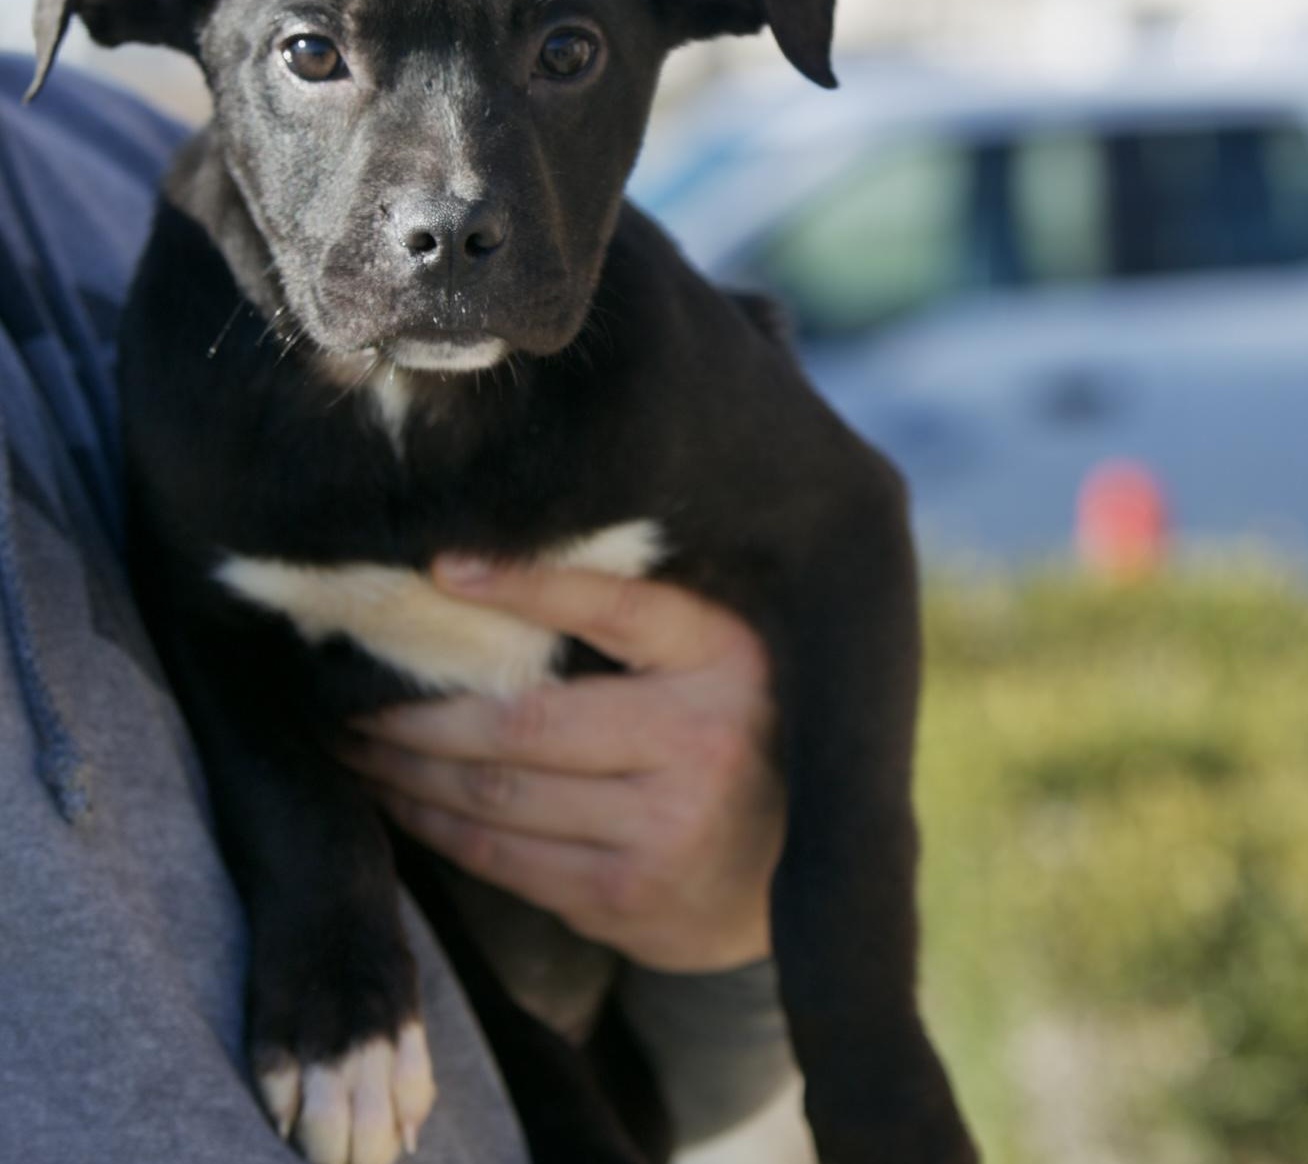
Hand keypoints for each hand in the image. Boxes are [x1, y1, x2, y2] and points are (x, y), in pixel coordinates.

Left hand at [335, 556, 784, 972]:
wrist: (800, 869)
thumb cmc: (736, 734)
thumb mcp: (717, 658)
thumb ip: (637, 623)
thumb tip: (483, 578)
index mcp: (723, 658)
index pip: (614, 606)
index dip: (524, 582)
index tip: (438, 568)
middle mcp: (702, 740)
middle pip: (524, 720)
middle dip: (417, 712)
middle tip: (345, 693)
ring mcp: (667, 830)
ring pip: (499, 797)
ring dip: (408, 772)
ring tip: (353, 746)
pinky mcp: (632, 899)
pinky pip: (507, 861)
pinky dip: (440, 829)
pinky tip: (401, 803)